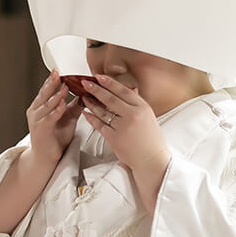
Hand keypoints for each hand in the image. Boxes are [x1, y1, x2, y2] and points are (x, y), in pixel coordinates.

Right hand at [27, 71, 82, 165]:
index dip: (51, 81)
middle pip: (43, 94)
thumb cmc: (55, 138)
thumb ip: (74, 106)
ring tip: (64, 87)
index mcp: (39, 107)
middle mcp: (35, 112)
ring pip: (46, 105)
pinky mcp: (41, 129)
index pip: (45, 91)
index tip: (57, 72)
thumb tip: (84, 94)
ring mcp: (37, 120)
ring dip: (56, 96)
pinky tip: (62, 105)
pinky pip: (49, 118)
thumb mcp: (67, 118)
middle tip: (57, 74)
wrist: (46, 157)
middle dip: (51, 83)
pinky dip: (56, 110)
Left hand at [80, 74, 171, 197]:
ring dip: (91, 103)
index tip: (99, 76)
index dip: (110, 82)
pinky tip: (86, 113)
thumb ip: (138, 104)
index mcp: (143, 108)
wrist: (152, 160)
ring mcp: (123, 127)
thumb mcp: (149, 117)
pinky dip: (91, 118)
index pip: (123, 91)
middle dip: (95, 89)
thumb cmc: (151, 140)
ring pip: (102, 112)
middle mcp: (133, 116)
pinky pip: (99, 125)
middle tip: (85, 83)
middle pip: (110, 98)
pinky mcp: (114, 138)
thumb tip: (131, 89)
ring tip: (83, 97)